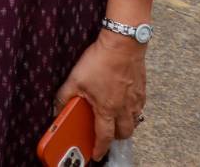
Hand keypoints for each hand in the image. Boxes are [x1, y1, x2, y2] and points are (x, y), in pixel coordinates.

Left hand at [55, 31, 146, 157]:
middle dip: (114, 138)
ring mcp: (135, 99)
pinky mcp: (142, 90)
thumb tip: (57, 109)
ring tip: (113, 118)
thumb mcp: (74, 79)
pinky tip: (123, 102)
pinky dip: (132, 111)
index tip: (97, 155)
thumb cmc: (99, 61)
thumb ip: (65, 97)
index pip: (104, 136)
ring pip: (133, 122)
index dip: (100, 148)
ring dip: (124, 124)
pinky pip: (139, 108)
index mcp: (107, 108)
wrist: (122, 44)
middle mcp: (124, 108)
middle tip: (105, 134)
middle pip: (123, 133)